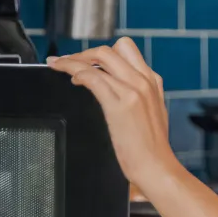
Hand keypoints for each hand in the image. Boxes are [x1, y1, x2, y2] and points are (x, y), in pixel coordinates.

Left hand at [46, 37, 179, 191]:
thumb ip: (140, 97)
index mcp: (152, 82)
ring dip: (73, 60)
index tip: (86, 60)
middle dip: (84, 53)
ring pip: (99, 58)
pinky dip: (76, 72)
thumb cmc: (152, 148)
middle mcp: (143, 81)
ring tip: (60, 67)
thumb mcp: (153, 113)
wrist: (157, 167)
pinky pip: (92, 77)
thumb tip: (121, 91)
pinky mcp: (120, 104)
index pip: (126, 50)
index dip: (101, 53)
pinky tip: (71, 79)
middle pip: (110, 49)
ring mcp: (133, 90)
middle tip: (68, 62)